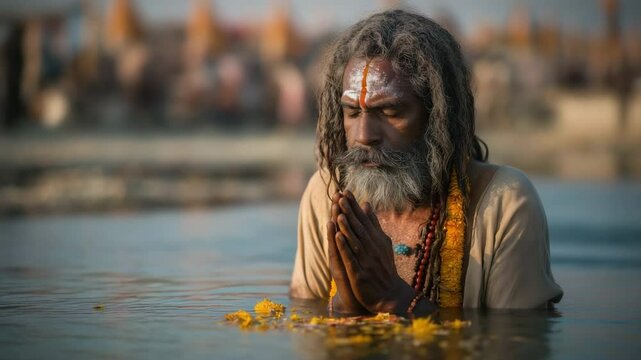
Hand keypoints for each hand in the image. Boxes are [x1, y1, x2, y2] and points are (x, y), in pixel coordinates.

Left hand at [330, 190, 414, 313]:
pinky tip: (338, 236)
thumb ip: (373, 224)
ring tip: (338, 213)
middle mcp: (372, 248)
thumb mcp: (381, 242)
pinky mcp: (360, 273)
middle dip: (349, 212)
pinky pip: (351, 258)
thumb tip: (366, 203)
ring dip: (347, 227)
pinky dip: (345, 247)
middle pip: (359, 227)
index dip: (355, 206)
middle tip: (340, 196)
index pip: (365, 220)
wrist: (390, 295)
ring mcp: (366, 261)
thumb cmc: (383, 267)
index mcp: (377, 240)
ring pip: (355, 241)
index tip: (346, 191)